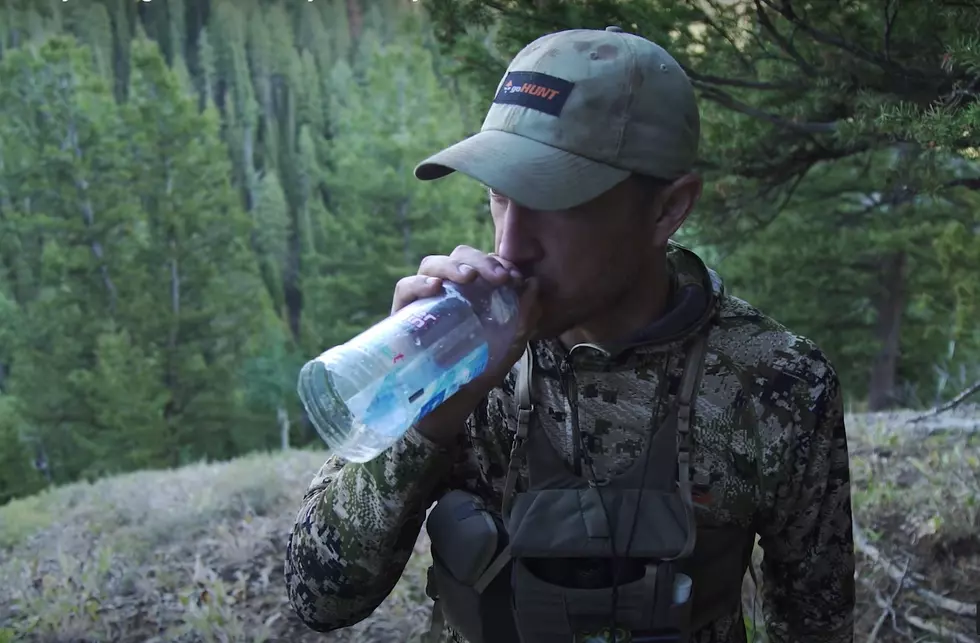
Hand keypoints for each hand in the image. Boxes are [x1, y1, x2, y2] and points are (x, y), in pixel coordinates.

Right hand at [391, 245, 540, 444]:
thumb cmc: (474, 376)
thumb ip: (523, 321)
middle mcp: (448, 293)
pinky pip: (404, 288)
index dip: (498, 263)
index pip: (483, 264)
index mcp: (474, 295)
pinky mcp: (401, 315)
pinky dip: (419, 283)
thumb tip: (533, 283)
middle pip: (458, 257)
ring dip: (451, 266)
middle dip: (480, 261)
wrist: (445, 409)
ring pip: (431, 265)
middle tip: (499, 277)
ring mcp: (423, 302)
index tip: (515, 277)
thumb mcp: (506, 350)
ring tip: (468, 278)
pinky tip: (435, 288)